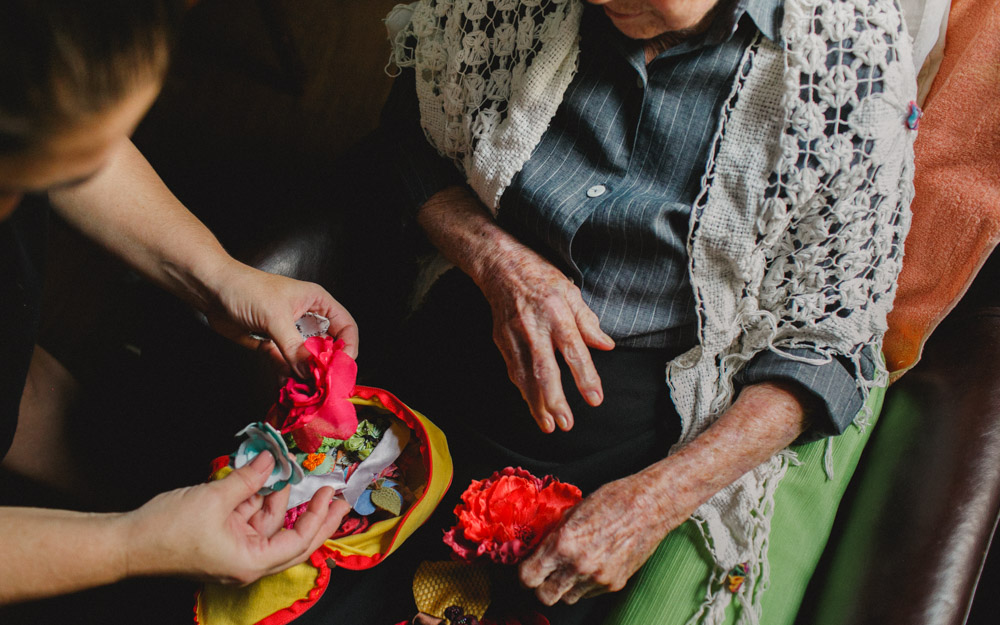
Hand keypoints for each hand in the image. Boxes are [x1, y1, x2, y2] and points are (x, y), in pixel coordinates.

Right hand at [123, 453, 349, 584]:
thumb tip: (272, 461)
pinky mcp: (222, 541)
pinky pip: (250, 520)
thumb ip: (249, 479)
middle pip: (293, 539)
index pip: (299, 542)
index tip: (333, 496)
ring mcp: (234, 552)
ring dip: (280, 500)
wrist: (127, 543)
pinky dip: (258, 500)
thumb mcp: (215, 498)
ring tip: (288, 473)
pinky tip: (265, 480)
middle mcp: (247, 562)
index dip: (320, 518)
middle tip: (336, 496)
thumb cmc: (168, 530)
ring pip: (269, 525)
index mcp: (251, 562)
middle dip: (316, 516)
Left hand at [205, 261, 358, 377]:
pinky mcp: (272, 344)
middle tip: (323, 385)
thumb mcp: (275, 317)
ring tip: (304, 392)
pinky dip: (286, 377)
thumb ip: (294, 346)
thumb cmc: (246, 289)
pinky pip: (285, 364)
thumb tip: (311, 372)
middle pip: (328, 346)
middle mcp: (307, 318)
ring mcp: (289, 333)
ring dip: (306, 375)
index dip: (349, 347)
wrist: (211, 290)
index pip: (346, 327)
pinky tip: (285, 388)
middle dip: (326, 366)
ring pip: (306, 359)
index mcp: (317, 302)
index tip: (342, 367)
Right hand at [477, 246, 613, 432]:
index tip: (595, 400)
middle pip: (544, 370)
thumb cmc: (540, 276)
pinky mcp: (501, 340)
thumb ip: (587, 321)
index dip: (585, 377)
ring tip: (547, 425)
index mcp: (557, 314)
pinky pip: (513, 369)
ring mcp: (514, 335)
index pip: (574, 351)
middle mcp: (534, 327)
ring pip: (524, 375)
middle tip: (565, 424)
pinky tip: (532, 404)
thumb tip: (606, 345)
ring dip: (536, 403)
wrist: (500, 266)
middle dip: (554, 400)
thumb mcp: (571, 292)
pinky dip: (523, 390)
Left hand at [518, 472, 683, 604]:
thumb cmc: (613, 500)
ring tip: (570, 567)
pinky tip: (590, 565)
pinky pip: (589, 594)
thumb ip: (553, 534)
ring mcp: (598, 578)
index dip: (525, 574)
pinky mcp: (614, 584)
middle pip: (545, 596)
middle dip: (541, 587)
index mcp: (563, 543)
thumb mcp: (573, 511)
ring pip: (567, 598)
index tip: (527, 569)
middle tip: (544, 574)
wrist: (649, 505)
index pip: (528, 577)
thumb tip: (537, 548)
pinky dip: (584, 585)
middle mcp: (579, 565)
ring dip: (563, 587)